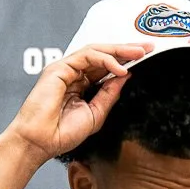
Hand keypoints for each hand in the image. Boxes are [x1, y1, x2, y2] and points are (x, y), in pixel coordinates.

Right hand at [0, 44, 147, 188]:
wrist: (41, 142)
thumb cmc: (62, 133)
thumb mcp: (96, 114)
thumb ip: (109, 94)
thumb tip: (125, 77)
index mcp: (82, 85)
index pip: (107, 67)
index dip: (126, 60)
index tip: (146, 57)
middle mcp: (74, 74)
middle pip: (104, 55)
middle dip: (127, 50)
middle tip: (148, 47)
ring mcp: (66, 69)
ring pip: (96, 51)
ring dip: (119, 50)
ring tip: (139, 53)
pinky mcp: (59, 68)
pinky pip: (86, 56)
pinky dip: (105, 59)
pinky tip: (120, 68)